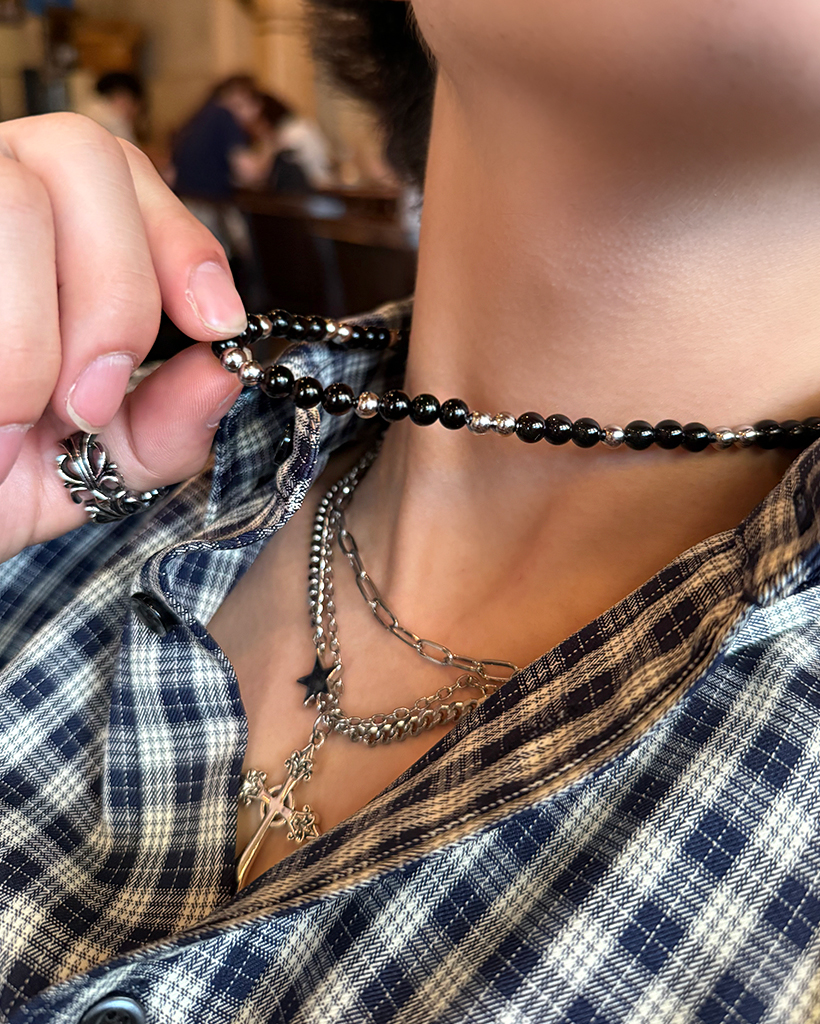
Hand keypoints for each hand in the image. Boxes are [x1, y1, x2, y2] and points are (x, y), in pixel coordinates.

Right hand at [0, 114, 249, 563]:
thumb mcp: (91, 467)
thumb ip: (164, 427)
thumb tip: (224, 373)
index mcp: (53, 227)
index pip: (130, 172)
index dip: (182, 241)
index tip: (214, 325)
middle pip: (83, 157)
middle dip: (116, 294)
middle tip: (88, 408)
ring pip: (16, 196)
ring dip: (33, 330)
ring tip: (16, 423)